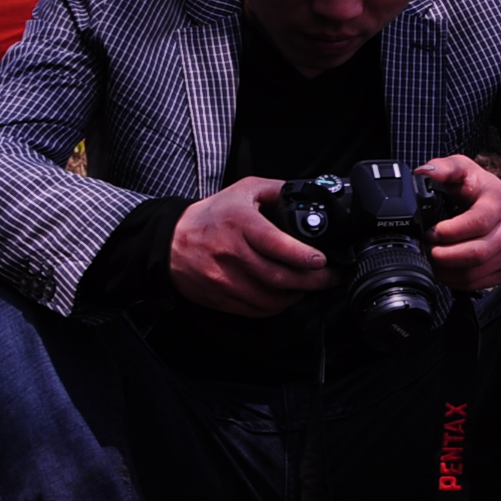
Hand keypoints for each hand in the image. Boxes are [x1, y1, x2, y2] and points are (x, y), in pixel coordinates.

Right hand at [169, 180, 331, 317]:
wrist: (170, 241)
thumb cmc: (212, 215)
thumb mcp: (244, 190)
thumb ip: (277, 190)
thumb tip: (307, 193)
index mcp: (240, 223)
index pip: (275, 244)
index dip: (302, 256)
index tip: (321, 260)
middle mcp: (231, 253)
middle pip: (278, 276)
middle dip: (313, 280)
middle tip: (330, 277)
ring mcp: (223, 278)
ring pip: (269, 298)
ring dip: (296, 296)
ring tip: (310, 286)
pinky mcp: (219, 296)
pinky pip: (255, 310)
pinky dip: (276, 307)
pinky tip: (286, 296)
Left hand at [419, 156, 500, 291]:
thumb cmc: (483, 190)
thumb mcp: (465, 170)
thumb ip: (444, 167)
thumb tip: (424, 172)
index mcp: (500, 201)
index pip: (478, 222)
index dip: (450, 231)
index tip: (431, 232)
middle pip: (478, 252)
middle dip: (445, 255)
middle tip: (427, 249)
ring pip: (476, 271)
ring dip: (447, 270)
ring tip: (432, 260)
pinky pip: (479, 283)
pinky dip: (456, 280)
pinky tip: (446, 269)